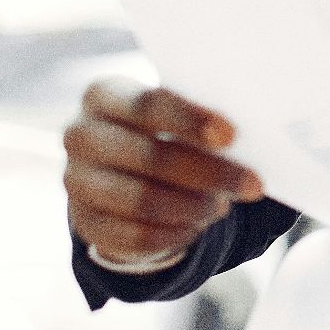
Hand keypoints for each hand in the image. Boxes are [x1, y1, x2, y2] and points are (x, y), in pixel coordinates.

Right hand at [63, 77, 263, 264]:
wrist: (119, 170)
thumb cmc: (161, 131)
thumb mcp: (175, 116)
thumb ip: (201, 121)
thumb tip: (250, 139)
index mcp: (103, 95)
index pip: (147, 105)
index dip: (190, 121)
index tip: (231, 136)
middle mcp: (81, 136)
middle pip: (149, 156)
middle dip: (208, 173)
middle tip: (253, 184)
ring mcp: (77, 182)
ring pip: (142, 200)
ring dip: (194, 206)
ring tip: (223, 204)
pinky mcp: (85, 223)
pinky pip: (136, 235)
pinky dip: (176, 232)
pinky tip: (197, 224)